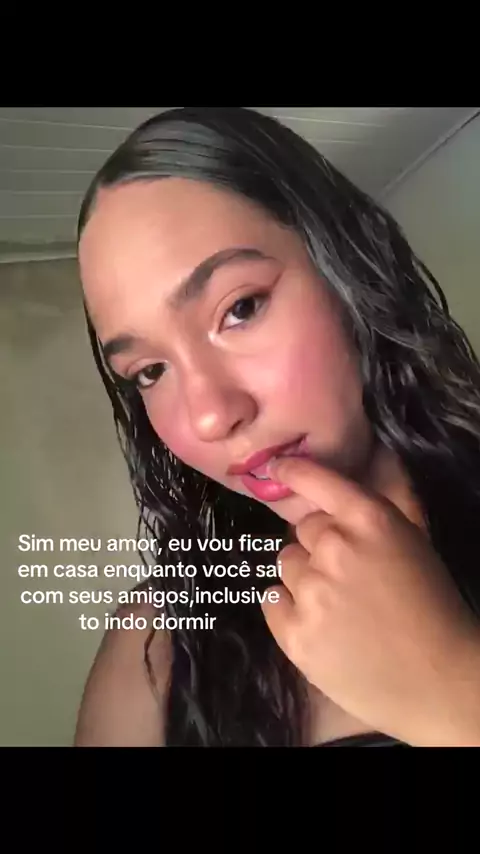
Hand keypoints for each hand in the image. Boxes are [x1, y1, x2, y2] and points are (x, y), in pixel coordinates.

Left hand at [261, 456, 479, 745]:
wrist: (440, 682)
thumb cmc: (434, 608)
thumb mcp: (414, 543)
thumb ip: (381, 507)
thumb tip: (366, 464)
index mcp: (371, 521)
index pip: (318, 481)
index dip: (296, 471)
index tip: (279, 467)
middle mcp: (336, 548)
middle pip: (302, 531)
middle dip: (319, 548)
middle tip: (347, 577)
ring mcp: (311, 592)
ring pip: (286, 566)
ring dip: (305, 580)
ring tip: (338, 607)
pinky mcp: (294, 633)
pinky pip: (272, 602)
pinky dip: (289, 612)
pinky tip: (320, 627)